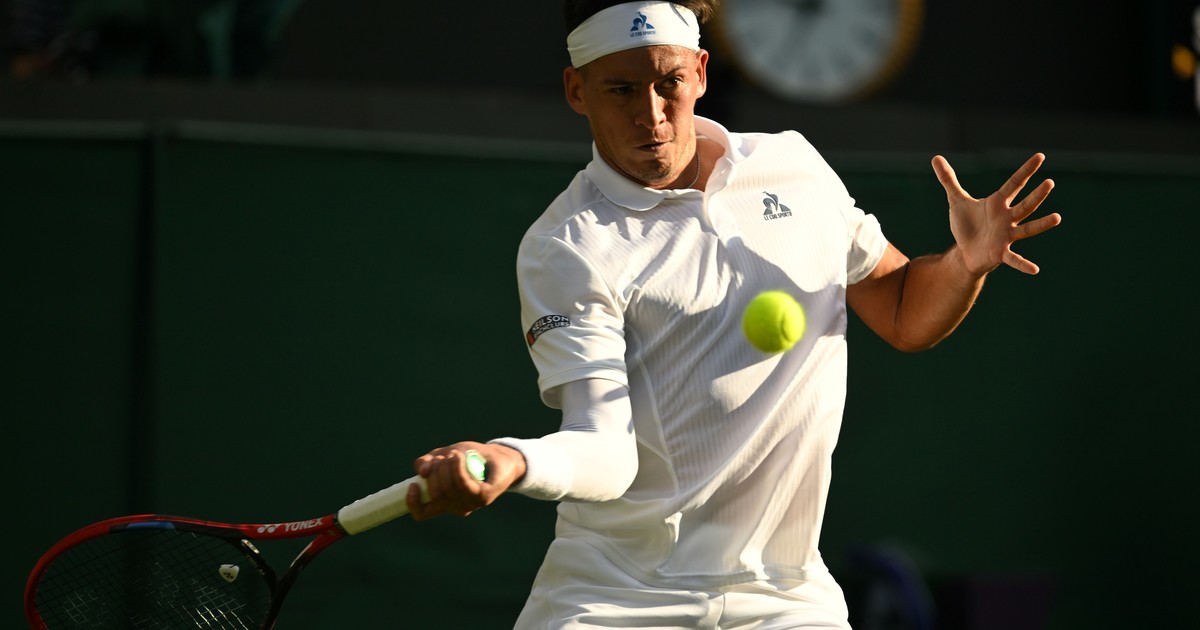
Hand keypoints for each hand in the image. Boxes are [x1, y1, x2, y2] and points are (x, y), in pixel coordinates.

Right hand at [406, 441, 525, 520]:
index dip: (412, 502)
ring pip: (448, 487)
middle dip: (434, 472)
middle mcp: (455, 506)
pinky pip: (464, 484)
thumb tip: (421, 471)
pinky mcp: (483, 496)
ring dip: (446, 465)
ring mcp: (470, 503)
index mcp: (443, 501)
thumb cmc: (469, 458)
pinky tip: (458, 456)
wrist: (497, 455)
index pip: (422, 513)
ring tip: (455, 454)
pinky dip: (458, 467)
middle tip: (442, 458)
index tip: (412, 485)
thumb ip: (426, 462)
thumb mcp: (442, 456)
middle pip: (434, 494)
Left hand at [932, 153, 1060, 274]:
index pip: (1014, 183)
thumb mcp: (956, 200)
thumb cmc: (966, 225)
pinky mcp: (1001, 253)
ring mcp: (1006, 235)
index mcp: (998, 203)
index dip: (1026, 170)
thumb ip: (948, 179)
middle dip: (1037, 195)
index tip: (1040, 156)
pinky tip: (1035, 270)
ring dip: (1042, 224)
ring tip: (1057, 218)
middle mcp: (1007, 218)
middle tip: (1050, 183)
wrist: (964, 251)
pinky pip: (1014, 259)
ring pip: (1027, 229)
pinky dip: (1023, 264)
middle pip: (1025, 205)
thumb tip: (936, 158)